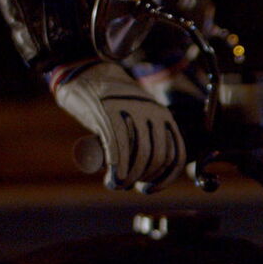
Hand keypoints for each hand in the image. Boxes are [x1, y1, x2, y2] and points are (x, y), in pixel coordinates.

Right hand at [51, 60, 185, 191]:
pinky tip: (113, 180)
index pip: (175, 155)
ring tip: (116, 184)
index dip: (164, 178)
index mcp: (164, 116)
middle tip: (127, 185)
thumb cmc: (111, 103)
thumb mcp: (138, 115)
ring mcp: (132, 112)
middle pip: (157, 157)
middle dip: (144, 178)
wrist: (87, 75)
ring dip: (129, 178)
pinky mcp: (110, 113)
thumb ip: (148, 133)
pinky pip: (119, 147)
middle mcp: (153, 113)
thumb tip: (151, 168)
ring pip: (140, 155)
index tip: (148, 188)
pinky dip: (119, 169)